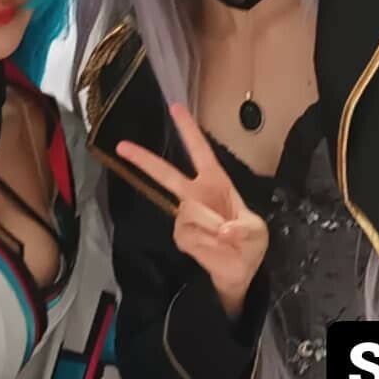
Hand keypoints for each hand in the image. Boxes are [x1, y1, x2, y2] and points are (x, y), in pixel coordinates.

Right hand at [116, 103, 268, 317]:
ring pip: (190, 212)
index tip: (175, 108)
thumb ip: (243, 229)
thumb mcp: (257, 231)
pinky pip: (190, 235)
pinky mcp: (181, 236)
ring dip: (213, 227)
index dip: (189, 130)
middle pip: (166, 174)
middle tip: (122, 145)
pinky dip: (207, 244)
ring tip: (226, 239)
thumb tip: (224, 231)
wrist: (240, 270)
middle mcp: (196, 195)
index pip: (201, 151)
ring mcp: (185, 216)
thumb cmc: (249, 243)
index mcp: (216, 182)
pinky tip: (214, 249)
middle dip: (144, 159)